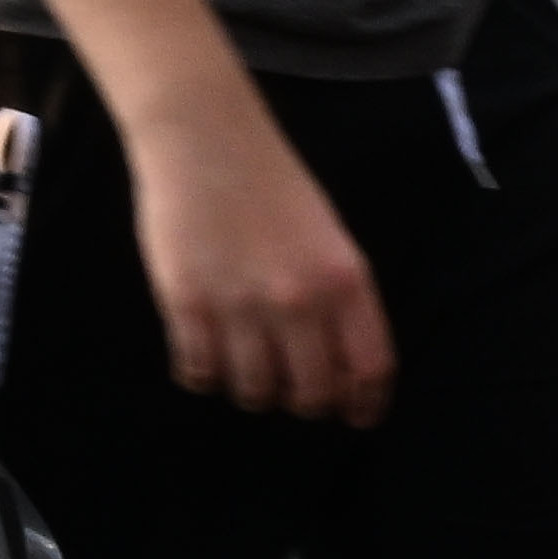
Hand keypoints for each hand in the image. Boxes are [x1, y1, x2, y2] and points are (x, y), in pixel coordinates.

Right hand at [124, 92, 391, 423]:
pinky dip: (206, 376)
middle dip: (307, 404)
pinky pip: (199, 371)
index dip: (365, 403)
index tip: (356, 417)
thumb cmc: (275, 188)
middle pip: (312, 392)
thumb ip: (341, 299)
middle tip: (295, 396)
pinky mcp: (187, 302)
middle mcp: (299, 300)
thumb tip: (344, 366)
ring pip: (255, 391)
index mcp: (346, 281)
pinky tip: (207, 360)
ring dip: (254, 393)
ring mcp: (241, 304)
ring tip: (249, 373)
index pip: (370, 367)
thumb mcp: (332, 239)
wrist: (207, 141)